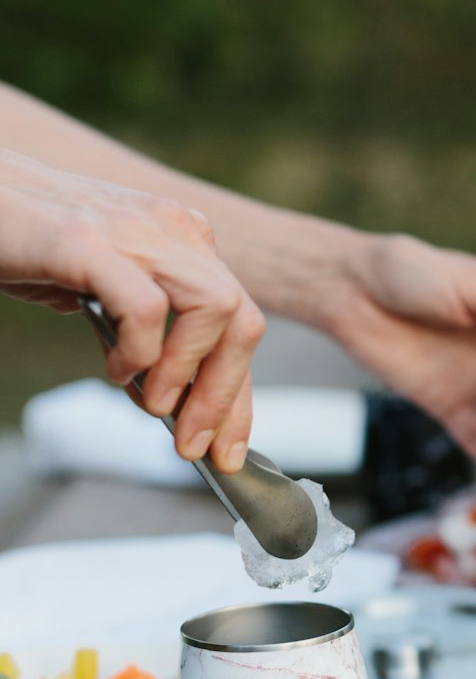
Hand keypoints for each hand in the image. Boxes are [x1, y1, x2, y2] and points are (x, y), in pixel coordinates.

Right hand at [0, 150, 264, 471]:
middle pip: (242, 319)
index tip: (227, 449)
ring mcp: (136, 230)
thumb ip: (139, 336)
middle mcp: (172, 229)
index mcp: (184, 239)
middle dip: (225, 396)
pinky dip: (139, 352)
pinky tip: (115, 368)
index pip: (239, 322)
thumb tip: (164, 398)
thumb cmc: (30, 243)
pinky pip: (146, 307)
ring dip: (190, 375)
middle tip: (194, 444)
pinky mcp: (89, 240)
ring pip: (214, 308)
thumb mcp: (102, 292)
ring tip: (154, 405)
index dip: (238, 394)